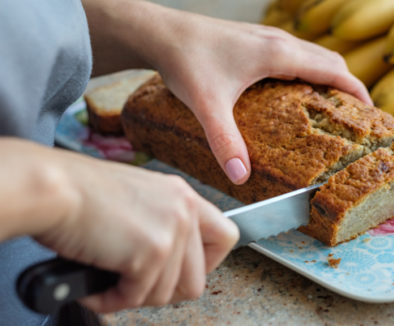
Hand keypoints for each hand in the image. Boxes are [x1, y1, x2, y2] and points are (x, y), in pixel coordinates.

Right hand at [13, 142, 239, 312]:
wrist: (53, 187)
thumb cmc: (81, 193)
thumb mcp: (139, 199)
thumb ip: (163, 224)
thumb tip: (169, 263)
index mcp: (183, 196)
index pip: (226, 236)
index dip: (207, 264)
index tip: (181, 272)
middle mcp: (185, 210)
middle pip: (198, 278)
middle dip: (164, 292)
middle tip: (135, 286)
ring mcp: (172, 231)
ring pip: (168, 294)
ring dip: (134, 296)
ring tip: (107, 283)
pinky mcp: (151, 252)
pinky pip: (137, 298)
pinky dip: (111, 300)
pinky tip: (93, 287)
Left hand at [146, 10, 371, 184]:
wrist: (159, 32)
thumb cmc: (185, 60)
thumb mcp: (208, 104)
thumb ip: (225, 141)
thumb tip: (240, 176)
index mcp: (278, 54)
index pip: (334, 70)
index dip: (357, 91)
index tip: (372, 113)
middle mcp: (279, 41)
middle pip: (329, 60)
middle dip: (347, 86)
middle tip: (353, 116)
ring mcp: (267, 37)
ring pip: (313, 54)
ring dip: (328, 76)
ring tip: (330, 106)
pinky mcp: (255, 40)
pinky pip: (296, 54)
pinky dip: (308, 71)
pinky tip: (294, 92)